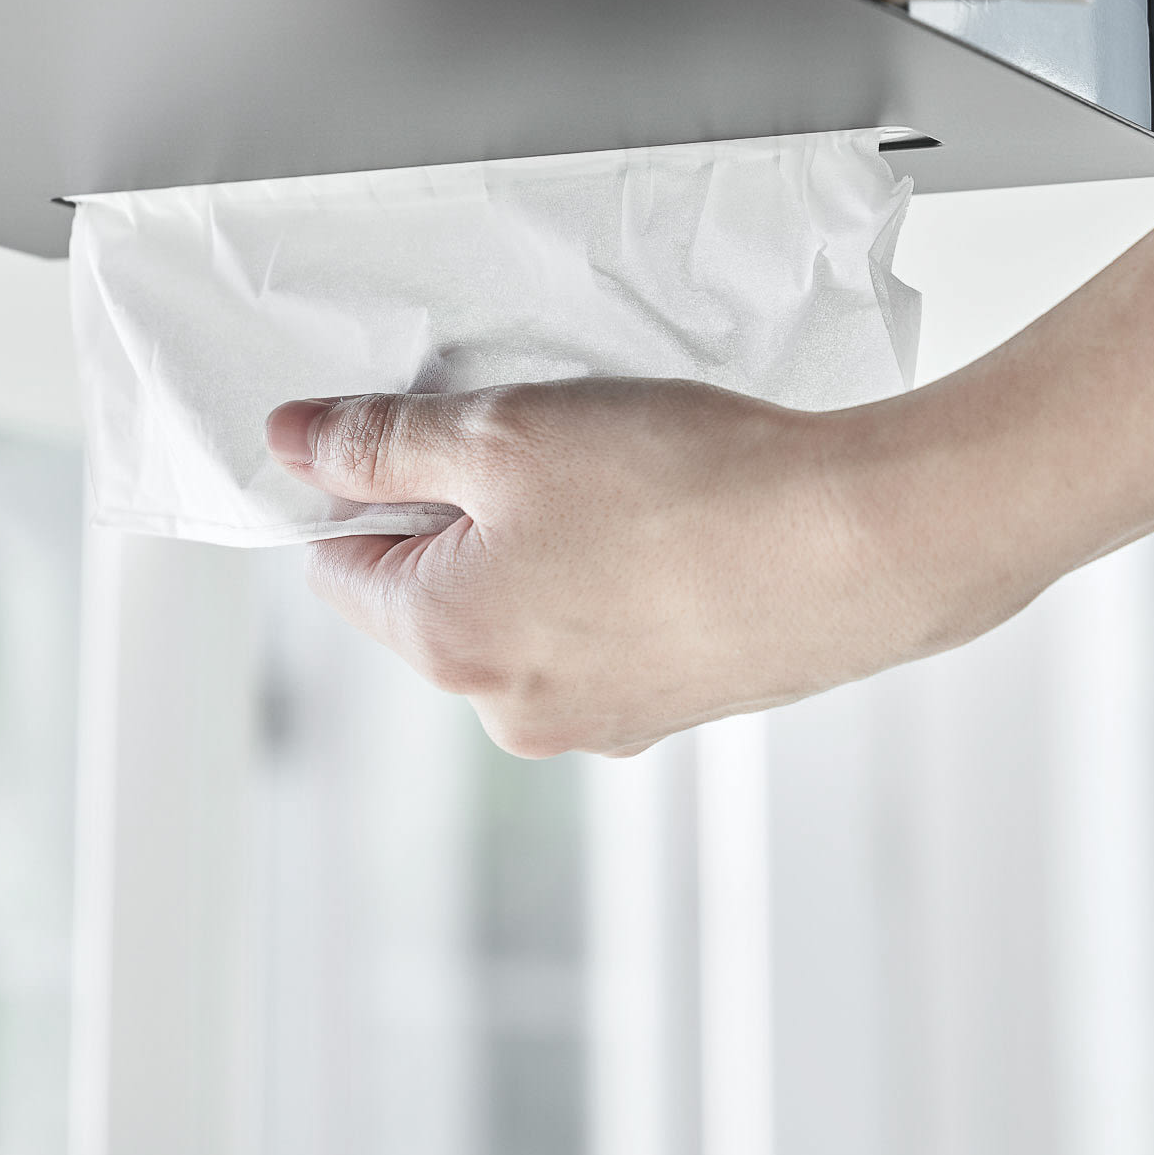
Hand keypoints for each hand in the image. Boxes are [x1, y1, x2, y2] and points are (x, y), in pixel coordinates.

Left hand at [264, 378, 992, 757]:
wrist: (861, 544)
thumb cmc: (684, 486)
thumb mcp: (501, 432)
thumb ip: (380, 442)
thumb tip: (292, 445)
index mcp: (444, 642)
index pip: (338, 567)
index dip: (364, 489)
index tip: (422, 438)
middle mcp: (508, 710)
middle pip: (431, 600)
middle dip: (464, 522)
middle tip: (542, 448)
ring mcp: (596, 722)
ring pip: (522, 619)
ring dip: (544, 555)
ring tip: (624, 487)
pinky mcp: (670, 712)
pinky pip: (601, 640)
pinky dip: (615, 587)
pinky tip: (671, 530)